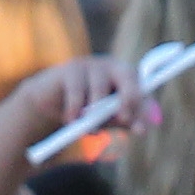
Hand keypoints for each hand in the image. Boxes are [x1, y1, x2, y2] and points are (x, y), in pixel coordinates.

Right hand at [22, 56, 156, 139]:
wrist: (51, 104)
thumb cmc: (85, 111)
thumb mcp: (107, 119)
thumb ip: (125, 122)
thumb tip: (143, 128)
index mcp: (126, 77)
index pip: (141, 88)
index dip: (143, 107)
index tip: (141, 130)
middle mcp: (111, 66)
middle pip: (128, 74)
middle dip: (129, 97)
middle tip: (123, 119)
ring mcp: (91, 64)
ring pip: (100, 89)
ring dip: (95, 114)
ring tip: (89, 129)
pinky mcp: (70, 69)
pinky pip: (77, 94)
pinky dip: (76, 113)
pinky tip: (71, 121)